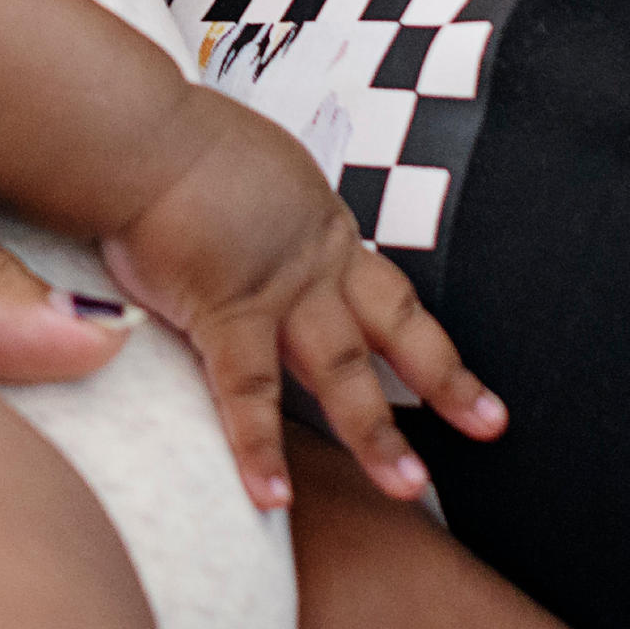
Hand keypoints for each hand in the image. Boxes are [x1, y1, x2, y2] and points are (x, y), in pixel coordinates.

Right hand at [97, 89, 504, 510]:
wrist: (139, 132)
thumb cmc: (171, 141)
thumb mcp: (246, 169)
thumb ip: (260, 212)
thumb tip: (249, 226)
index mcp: (320, 226)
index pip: (384, 290)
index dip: (422, 332)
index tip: (453, 371)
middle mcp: (314, 260)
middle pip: (394, 327)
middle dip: (445, 380)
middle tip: (490, 427)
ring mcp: (277, 288)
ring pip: (340, 371)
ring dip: (375, 433)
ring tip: (407, 487)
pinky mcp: (226, 309)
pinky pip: (248, 391)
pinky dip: (259, 446)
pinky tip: (273, 496)